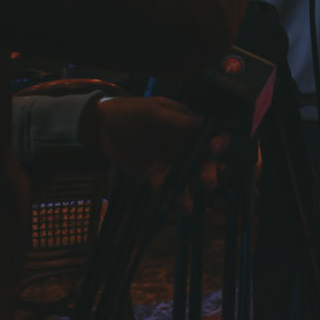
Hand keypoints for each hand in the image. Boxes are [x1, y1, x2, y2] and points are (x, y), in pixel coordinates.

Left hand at [91, 96, 226, 193]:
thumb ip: (174, 119)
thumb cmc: (131, 111)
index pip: (209, 135)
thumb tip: (200, 122)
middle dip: (209, 171)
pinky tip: (184, 209)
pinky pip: (167, 188)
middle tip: (208, 182)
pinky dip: (175, 199)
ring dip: (192, 191)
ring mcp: (170, 163)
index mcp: (186, 127)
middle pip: (203, 160)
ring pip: (187, 178)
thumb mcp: (153, 111)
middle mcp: (183, 146)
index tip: (214, 149)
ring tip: (190, 205)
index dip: (218, 142)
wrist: (101, 126)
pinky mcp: (155, 176)